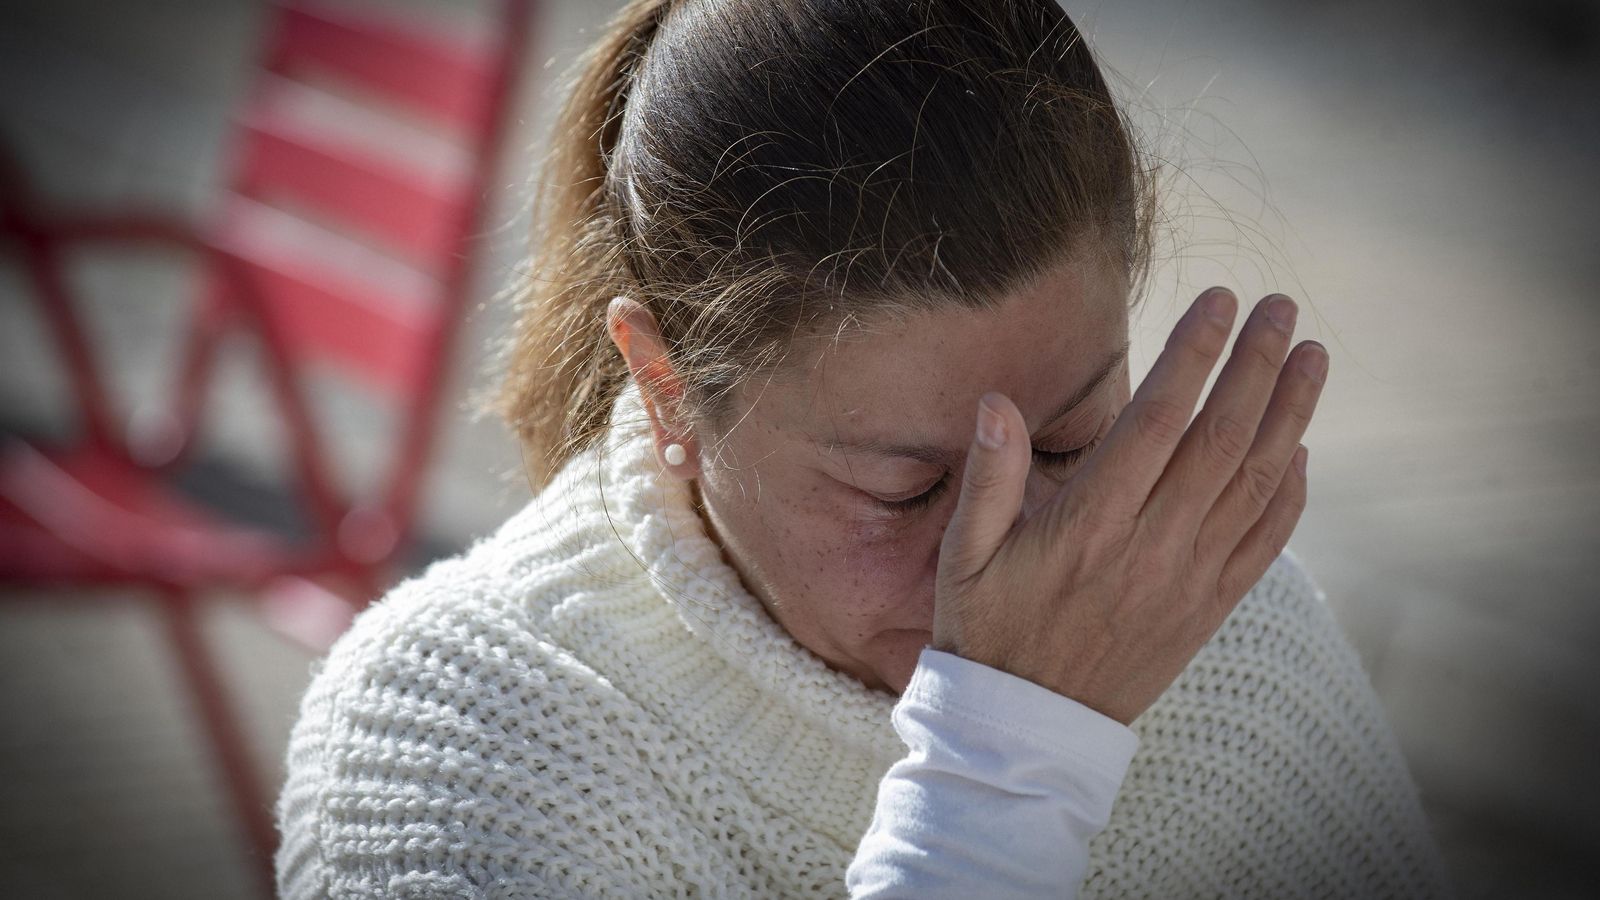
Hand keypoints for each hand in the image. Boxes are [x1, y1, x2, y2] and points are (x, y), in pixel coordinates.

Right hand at [932, 287, 1326, 724]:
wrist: (1027, 729)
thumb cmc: (987, 632)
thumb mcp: (964, 555)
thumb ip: (988, 476)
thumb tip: (996, 400)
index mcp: (1090, 522)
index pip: (1158, 419)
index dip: (1194, 354)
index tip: (1219, 301)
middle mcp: (1150, 546)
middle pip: (1222, 438)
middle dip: (1257, 365)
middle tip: (1282, 308)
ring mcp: (1187, 579)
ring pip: (1254, 483)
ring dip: (1290, 415)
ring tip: (1314, 357)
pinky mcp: (1207, 609)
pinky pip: (1263, 543)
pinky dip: (1289, 492)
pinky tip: (1300, 449)